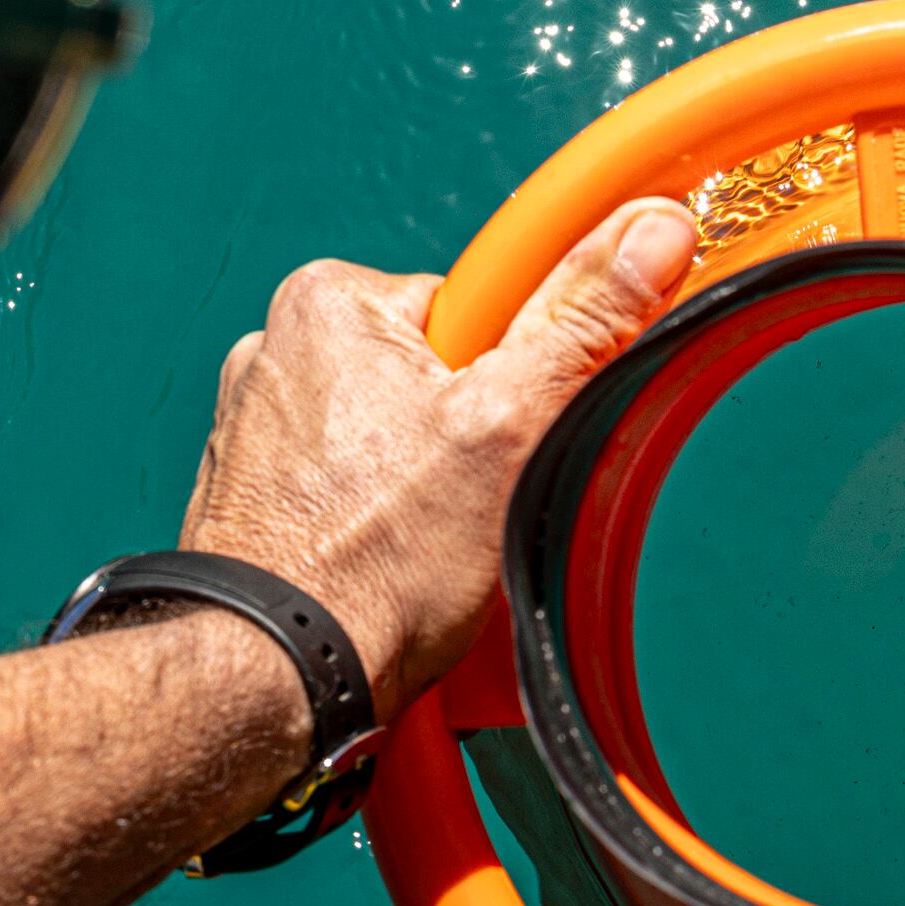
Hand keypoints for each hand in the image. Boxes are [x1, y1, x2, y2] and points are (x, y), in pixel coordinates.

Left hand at [176, 200, 696, 723]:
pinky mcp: (253, 493)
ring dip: (424, 486)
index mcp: (332, 302)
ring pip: (392, 435)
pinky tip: (387, 564)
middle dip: (468, 439)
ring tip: (425, 545)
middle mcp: (277, 348)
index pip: (471, 308)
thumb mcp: (507, 426)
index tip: (506, 435)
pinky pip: (348, 484)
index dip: (512, 377)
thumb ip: (579, 321)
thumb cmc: (374, 561)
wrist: (276, 674)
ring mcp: (257, 425)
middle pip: (433, 372)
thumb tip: (650, 232)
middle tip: (469, 502)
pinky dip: (377, 520)